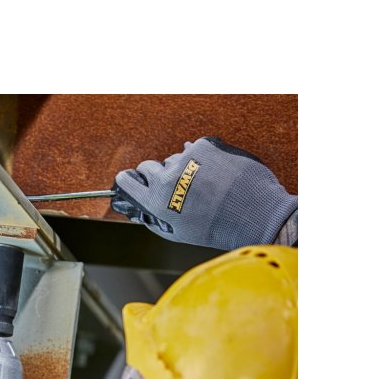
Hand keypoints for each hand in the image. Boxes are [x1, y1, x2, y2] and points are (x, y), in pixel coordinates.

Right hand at [111, 137, 296, 249]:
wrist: (252, 213)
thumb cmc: (215, 228)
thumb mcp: (178, 232)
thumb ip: (153, 220)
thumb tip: (137, 212)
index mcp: (156, 201)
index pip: (127, 181)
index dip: (128, 180)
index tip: (130, 179)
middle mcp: (167, 179)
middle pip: (148, 166)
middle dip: (157, 173)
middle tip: (173, 184)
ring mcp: (185, 160)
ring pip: (175, 159)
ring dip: (184, 167)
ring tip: (205, 183)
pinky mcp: (204, 146)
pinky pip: (196, 149)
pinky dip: (204, 157)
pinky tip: (216, 172)